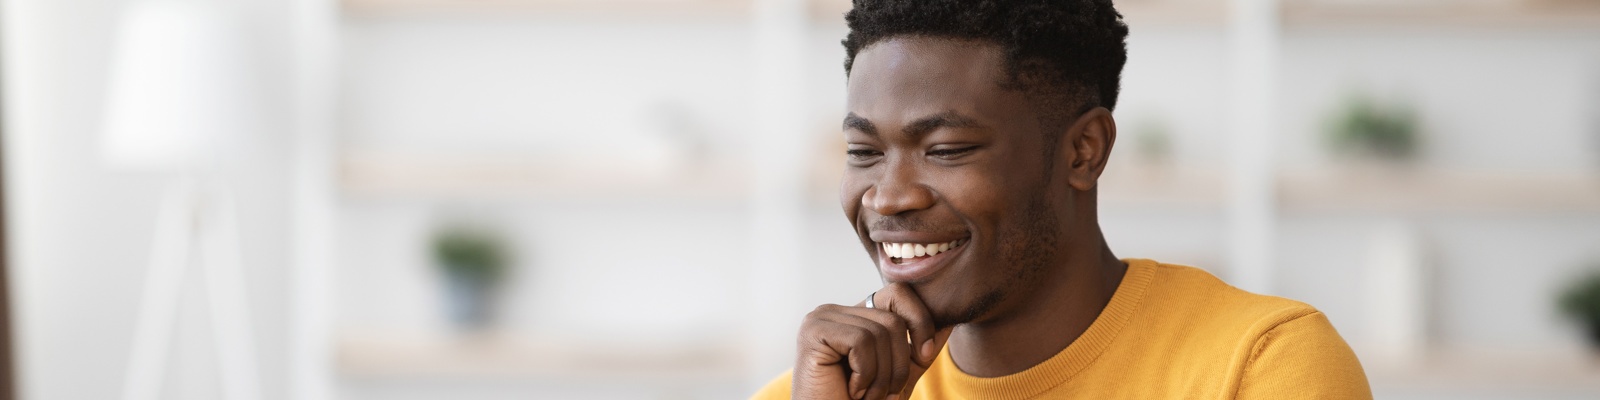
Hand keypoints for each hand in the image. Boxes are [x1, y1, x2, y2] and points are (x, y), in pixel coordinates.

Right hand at [792, 282, 953, 399]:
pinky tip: (850, 390)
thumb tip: (949, 320)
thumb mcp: (900, 374)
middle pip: (893, 319)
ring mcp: (822, 318)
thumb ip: (921, 347)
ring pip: (880, 332)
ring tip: (864, 396)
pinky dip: (865, 374)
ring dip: (881, 376)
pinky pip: (861, 341)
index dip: (920, 322)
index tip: (922, 358)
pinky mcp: (814, 330)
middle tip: (883, 394)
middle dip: (898, 364)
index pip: (898, 294)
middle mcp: (835, 311)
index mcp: (854, 316)